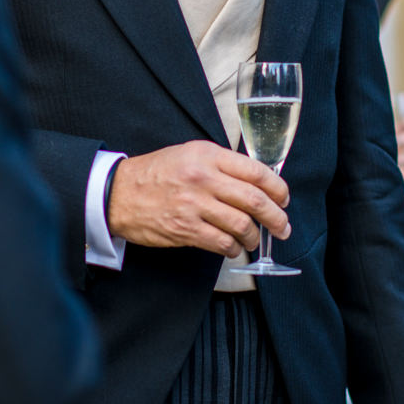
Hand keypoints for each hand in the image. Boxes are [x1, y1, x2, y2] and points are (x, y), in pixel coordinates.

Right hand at [107, 141, 290, 257]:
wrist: (119, 193)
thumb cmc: (156, 173)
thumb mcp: (189, 154)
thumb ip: (220, 164)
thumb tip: (255, 182)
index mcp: (207, 155)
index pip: (256, 171)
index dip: (278, 188)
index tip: (284, 198)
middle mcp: (203, 178)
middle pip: (255, 200)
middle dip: (276, 217)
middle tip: (282, 226)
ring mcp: (194, 205)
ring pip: (242, 225)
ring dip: (255, 237)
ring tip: (255, 240)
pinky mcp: (186, 229)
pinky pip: (222, 243)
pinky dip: (234, 249)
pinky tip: (233, 248)